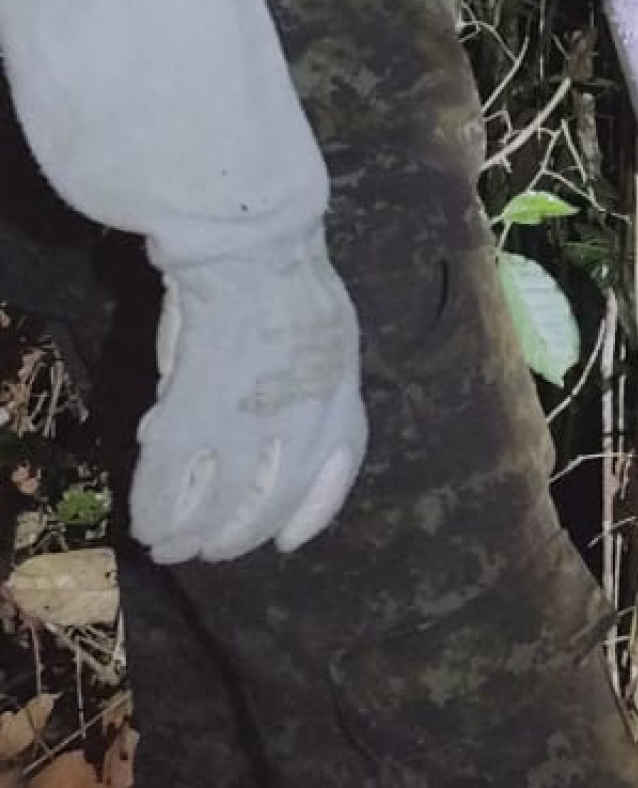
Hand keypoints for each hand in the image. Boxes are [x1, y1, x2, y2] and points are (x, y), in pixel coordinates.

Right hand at [132, 237, 367, 563]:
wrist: (251, 238)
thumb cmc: (281, 267)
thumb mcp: (324, 325)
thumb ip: (304, 376)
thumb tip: (264, 419)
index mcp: (341, 389)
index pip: (339, 464)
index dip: (314, 508)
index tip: (287, 539)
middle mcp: (305, 417)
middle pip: (276, 496)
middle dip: (240, 532)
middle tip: (213, 550)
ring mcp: (253, 417)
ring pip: (221, 499)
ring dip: (191, 531)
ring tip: (168, 546)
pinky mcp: (200, 410)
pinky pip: (174, 474)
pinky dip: (156, 502)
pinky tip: (146, 520)